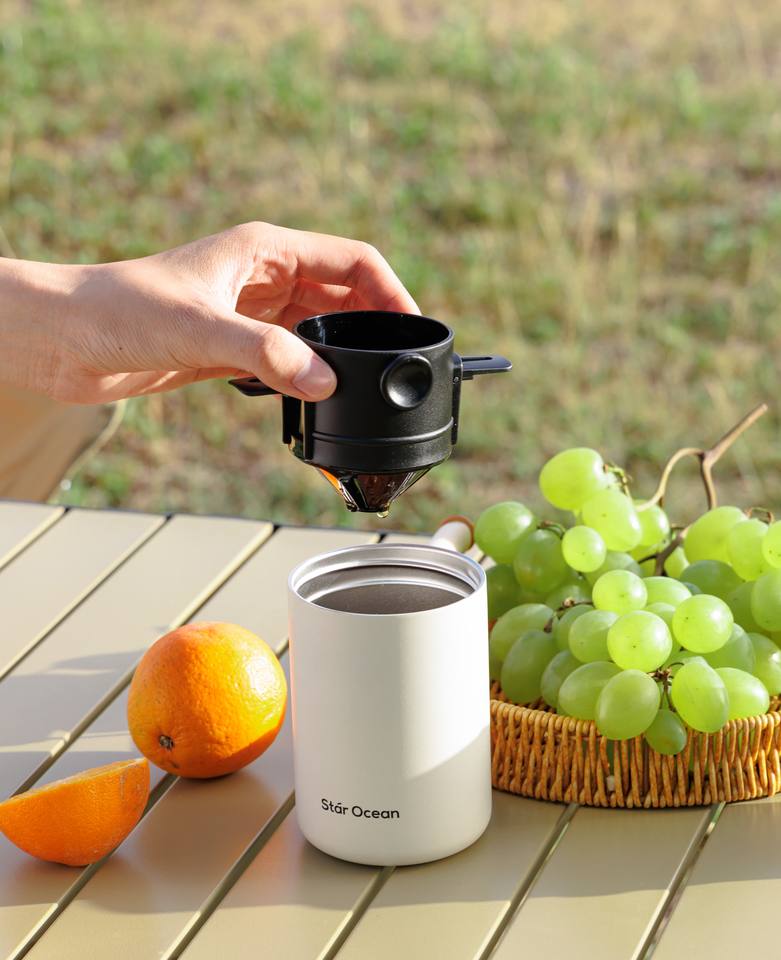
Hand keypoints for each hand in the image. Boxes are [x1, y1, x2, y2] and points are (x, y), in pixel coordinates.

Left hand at [0, 222, 418, 402]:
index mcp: (265, 250)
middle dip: (375, 326)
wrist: (63, 340)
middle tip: (398, 366)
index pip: (352, 260)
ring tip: (367, 386)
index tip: (413, 327)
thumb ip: (266, 353)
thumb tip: (325, 384)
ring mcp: (251, 314)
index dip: (391, 291)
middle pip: (344, 295)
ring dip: (344, 354)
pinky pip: (291, 358)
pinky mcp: (234, 347)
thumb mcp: (199, 327)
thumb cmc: (117, 309)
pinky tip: (319, 397)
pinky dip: (312, 375)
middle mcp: (264, 278)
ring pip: (320, 329)